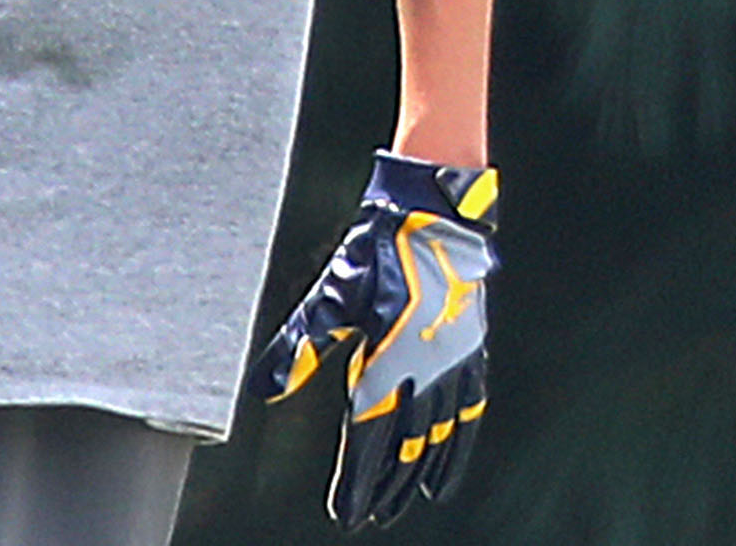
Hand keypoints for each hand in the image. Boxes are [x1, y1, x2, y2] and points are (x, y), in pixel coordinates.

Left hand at [246, 151, 498, 529]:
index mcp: (385, 361)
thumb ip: (300, 347)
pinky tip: (444, 475)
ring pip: (437, 440)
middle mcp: (424, 373)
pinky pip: (467, 418)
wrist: (434, 218)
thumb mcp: (331, 297)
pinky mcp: (471, 357)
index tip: (346, 512)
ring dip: (416, 477)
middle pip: (404, 448)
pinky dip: (456, 452)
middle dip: (383, 487)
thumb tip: (264, 387)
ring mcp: (453, 368)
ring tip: (400, 505)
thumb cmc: (376, 253)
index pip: (368, 438)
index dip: (357, 480)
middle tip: (367, 516)